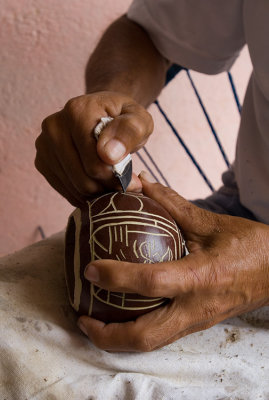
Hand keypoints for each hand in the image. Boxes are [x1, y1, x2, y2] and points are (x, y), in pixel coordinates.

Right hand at [35, 92, 152, 205]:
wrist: (103, 115)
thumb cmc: (123, 120)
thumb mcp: (139, 120)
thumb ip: (131, 131)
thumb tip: (109, 154)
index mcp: (77, 111)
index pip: (94, 163)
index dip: (116, 178)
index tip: (133, 180)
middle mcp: (54, 126)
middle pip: (83, 179)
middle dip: (107, 187)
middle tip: (124, 185)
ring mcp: (44, 145)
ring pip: (74, 188)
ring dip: (98, 193)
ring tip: (113, 184)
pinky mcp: (42, 162)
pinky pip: (66, 191)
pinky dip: (85, 195)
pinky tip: (98, 185)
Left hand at [77, 171, 268, 351]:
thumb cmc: (250, 246)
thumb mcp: (211, 222)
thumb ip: (173, 204)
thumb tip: (140, 183)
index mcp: (201, 277)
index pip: (152, 282)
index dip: (117, 277)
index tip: (90, 269)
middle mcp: (195, 307)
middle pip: (144, 337)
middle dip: (106, 334)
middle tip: (81, 316)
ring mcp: (196, 321)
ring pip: (150, 344)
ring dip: (116, 339)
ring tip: (92, 321)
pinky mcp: (197, 324)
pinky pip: (160, 336)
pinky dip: (134, 331)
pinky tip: (122, 314)